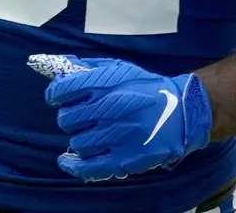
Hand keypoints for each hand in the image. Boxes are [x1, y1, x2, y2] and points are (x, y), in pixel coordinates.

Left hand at [29, 53, 212, 181]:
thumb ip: (87, 68)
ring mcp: (115, 136)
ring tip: (89, 133)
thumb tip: (58, 68)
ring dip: (78, 137)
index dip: (55, 95)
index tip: (57, 98)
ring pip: (77, 142)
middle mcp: (107, 109)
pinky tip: (67, 160)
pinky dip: (73, 165)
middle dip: (69, 117)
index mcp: (103, 83)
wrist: (180, 111)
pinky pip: (89, 167)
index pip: (62, 90)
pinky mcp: (124, 159)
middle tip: (79, 116)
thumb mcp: (117, 69)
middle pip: (67, 119)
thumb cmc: (145, 87)